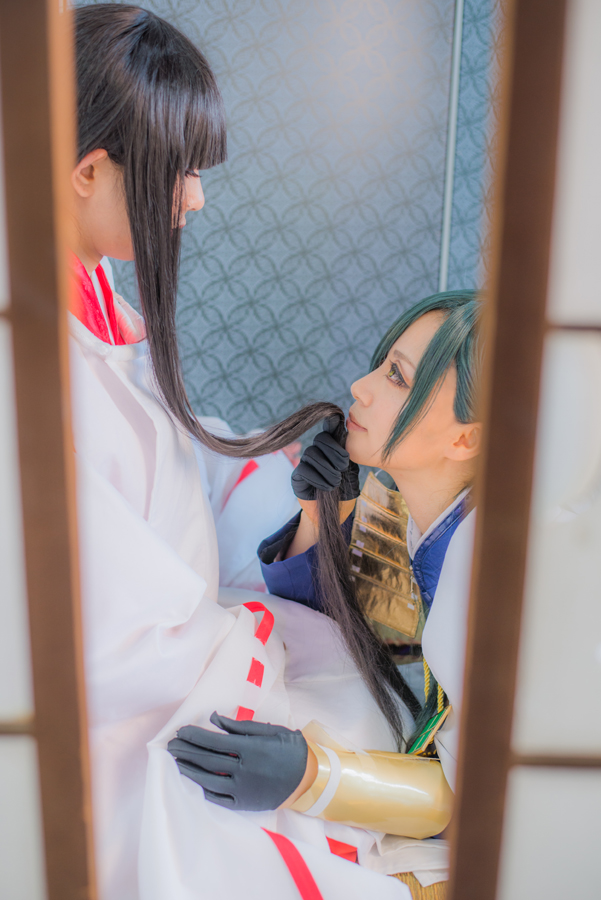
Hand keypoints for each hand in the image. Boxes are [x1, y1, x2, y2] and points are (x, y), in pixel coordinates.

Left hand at [167, 712, 307, 810]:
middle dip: (186, 751)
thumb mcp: (269, 730)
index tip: (180, 731)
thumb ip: (240, 726)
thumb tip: (214, 719)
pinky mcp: (245, 804)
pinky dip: (203, 790)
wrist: (310, 778)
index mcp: (250, 749)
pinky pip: (219, 799)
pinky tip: (192, 782)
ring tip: (175, 762)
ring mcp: (243, 790)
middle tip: (170, 745)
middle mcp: (244, 770)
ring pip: (208, 781)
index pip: (214, 742)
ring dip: (189, 771)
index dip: (195, 736)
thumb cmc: (290, 748)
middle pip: (207, 760)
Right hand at [291, 416, 359, 501]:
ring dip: (328, 469)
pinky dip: (319, 479)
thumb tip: (341, 429)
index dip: (331, 421)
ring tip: (337, 482)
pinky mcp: (297, 478)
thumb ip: (346, 454)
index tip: (335, 417)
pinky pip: (304, 469)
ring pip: (312, 454)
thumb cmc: (345, 494)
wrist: (336, 515)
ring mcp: (305, 464)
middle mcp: (317, 453)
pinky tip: (328, 487)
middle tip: (344, 467)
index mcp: (331, 450)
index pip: (329, 429)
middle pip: (320, 439)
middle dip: (335, 452)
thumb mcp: (351, 472)